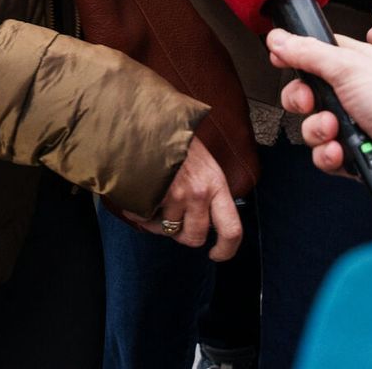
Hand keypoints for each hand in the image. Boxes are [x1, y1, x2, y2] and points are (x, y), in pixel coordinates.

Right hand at [123, 135, 242, 259]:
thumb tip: (209, 221)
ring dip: (157, 221)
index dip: (226, 250)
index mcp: (216, 184)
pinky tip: (139, 196)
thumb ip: (209, 191)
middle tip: (174, 219)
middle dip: (182, 234)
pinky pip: (145, 219)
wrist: (149, 117)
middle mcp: (199, 193)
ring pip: (167, 230)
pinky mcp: (152, 194)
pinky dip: (139, 213)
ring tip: (153, 200)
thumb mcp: (204, 162)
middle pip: (195, 237)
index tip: (216, 254)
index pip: (232, 230)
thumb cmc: (177, 138)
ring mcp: (175, 195)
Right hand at [268, 28, 371, 220]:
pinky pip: (325, 157)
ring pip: (312, 128)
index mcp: (357, 66)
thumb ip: (309, 53)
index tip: (281, 60)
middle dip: (302, 100)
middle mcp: (355, 95)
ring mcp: (356, 128)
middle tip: (310, 101)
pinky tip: (343, 152)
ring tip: (336, 130)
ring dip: (318, 130)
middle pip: (306, 94)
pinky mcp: (356, 159)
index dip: (296, 59)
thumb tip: (278, 38)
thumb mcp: (349, 67)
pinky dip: (330, 156)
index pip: (316, 56)